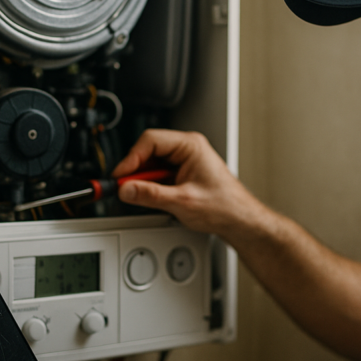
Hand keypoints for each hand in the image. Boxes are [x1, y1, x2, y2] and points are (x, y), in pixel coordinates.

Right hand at [112, 129, 262, 235]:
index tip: (121, 176)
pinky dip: (152, 185)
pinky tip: (154, 197)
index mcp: (190, 146)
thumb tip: (127, 189)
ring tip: (143, 195)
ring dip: (144, 179)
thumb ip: (151, 195)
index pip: (150, 141)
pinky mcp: (183, 173)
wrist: (239, 220)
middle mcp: (188, 149)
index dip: (131, 158)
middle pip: (149, 151)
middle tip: (126, 188)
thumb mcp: (182, 202)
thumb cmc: (224, 206)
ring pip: (152, 163)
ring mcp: (185, 160)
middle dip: (136, 170)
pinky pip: (159, 174)